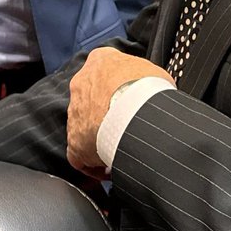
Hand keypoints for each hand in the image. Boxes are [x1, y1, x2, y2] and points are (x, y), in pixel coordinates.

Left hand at [67, 47, 172, 178]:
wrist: (136, 111)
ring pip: (86, 128)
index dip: (119, 91)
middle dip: (109, 116)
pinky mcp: (74, 140)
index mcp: (100, 61)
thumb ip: (146, 78)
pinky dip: (95, 164)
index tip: (132, 106)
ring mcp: (75, 112)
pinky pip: (81, 156)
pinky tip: (112, 168)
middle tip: (128, 129)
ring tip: (124, 150)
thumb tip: (156, 91)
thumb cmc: (148, 89)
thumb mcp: (155, 73)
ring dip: (102, 139)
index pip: (106, 74)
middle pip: (93, 102)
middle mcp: (82, 83)